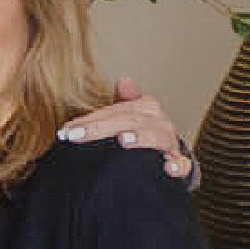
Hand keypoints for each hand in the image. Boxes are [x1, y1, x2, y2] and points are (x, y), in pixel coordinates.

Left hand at [57, 76, 192, 178]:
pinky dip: (177, 166)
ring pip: (157, 137)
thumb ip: (121, 102)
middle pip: (130, 121)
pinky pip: (182, 165)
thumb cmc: (144, 135)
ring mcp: (171, 143)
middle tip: (76, 136)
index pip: (115, 111)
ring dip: (141, 138)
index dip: (90, 119)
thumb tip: (123, 80)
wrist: (170, 158)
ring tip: (123, 140)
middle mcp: (160, 122)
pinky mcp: (181, 165)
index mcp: (147, 108)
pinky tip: (167, 168)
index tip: (67, 130)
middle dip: (102, 128)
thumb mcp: (130, 117)